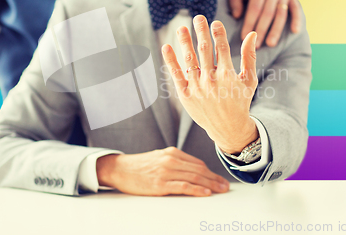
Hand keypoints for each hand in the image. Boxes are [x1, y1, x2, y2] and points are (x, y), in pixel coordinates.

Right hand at [96, 147, 228, 196]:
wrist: (120, 169)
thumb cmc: (139, 166)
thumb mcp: (159, 158)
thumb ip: (175, 163)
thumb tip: (192, 172)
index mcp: (172, 153)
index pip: (197, 163)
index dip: (211, 172)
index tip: (219, 179)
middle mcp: (171, 160)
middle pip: (199, 170)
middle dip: (215, 179)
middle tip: (225, 186)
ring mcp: (166, 171)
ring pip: (194, 177)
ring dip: (211, 185)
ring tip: (221, 190)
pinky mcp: (160, 183)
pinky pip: (183, 186)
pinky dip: (196, 189)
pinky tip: (205, 193)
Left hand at [161, 15, 258, 153]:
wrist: (228, 128)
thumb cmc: (240, 101)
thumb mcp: (250, 80)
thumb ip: (250, 56)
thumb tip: (252, 34)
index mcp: (228, 75)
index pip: (221, 47)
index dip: (217, 33)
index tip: (214, 22)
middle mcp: (211, 80)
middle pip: (204, 50)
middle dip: (201, 31)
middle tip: (198, 17)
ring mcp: (196, 87)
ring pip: (189, 59)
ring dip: (184, 41)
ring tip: (182, 28)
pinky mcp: (185, 95)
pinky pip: (176, 74)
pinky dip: (170, 60)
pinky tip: (167, 47)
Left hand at [230, 0, 300, 47]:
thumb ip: (235, 1)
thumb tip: (237, 16)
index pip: (254, 8)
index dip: (249, 23)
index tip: (244, 36)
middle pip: (268, 13)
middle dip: (261, 31)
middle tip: (255, 46)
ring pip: (281, 14)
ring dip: (276, 30)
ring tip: (270, 44)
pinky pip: (296, 8)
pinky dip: (297, 19)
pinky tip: (295, 31)